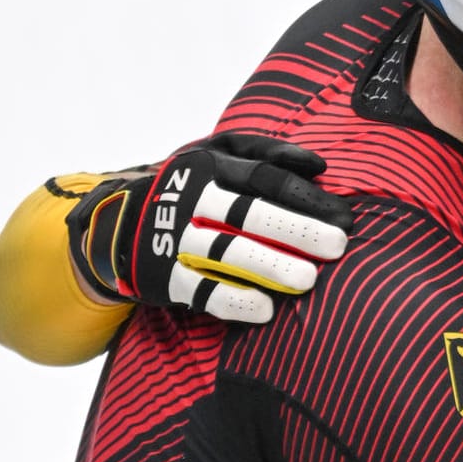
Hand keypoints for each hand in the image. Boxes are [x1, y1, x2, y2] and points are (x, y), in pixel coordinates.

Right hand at [66, 133, 351, 322]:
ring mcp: (174, 238)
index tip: (344, 216)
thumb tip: (319, 164)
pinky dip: (233, 300)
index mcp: (211, 166)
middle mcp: (192, 200)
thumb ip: (268, 152)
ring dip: (268, 266)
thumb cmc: (191, 184)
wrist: (117, 221)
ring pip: (225, 253)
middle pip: (248, 214)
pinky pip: (200, 290)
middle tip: (337, 246)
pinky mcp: (163, 276)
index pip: (265, 178)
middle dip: (295, 230)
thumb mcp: (219, 153)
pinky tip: (266, 309)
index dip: (306, 197)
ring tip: (308, 281)